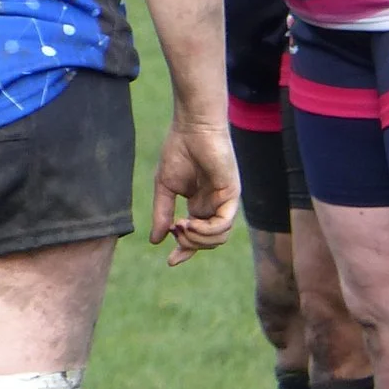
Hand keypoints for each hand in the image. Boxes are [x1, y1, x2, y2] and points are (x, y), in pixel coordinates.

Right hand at [151, 116, 239, 264]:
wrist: (192, 127)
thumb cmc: (179, 151)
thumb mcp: (165, 188)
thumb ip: (162, 214)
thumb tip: (156, 241)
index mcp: (200, 205)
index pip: (197, 236)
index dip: (185, 251)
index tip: (170, 261)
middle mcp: (214, 205)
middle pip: (210, 242)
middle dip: (190, 244)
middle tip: (175, 229)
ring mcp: (224, 200)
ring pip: (219, 237)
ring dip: (197, 239)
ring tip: (181, 226)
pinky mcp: (231, 193)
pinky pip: (224, 223)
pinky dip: (206, 230)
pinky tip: (189, 222)